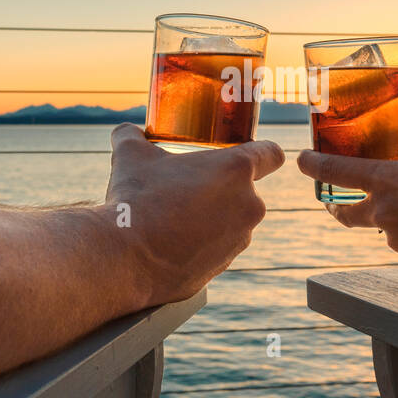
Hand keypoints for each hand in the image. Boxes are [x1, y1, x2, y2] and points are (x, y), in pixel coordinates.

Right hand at [104, 124, 284, 303]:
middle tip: (187, 188)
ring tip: (174, 218)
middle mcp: (249, 204)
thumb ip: (132, 135)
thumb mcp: (130, 155)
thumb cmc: (135, 199)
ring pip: (232, 220)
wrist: (125, 258)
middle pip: (245, 189)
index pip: (272, 154)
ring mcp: (240, 239)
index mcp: (236, 170)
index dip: (263, 152)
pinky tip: (171, 243)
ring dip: (211, 217)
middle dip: (220, 188)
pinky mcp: (225, 265)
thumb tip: (126, 132)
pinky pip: (217, 247)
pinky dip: (201, 244)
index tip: (245, 155)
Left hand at [296, 144, 397, 271]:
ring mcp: (396, 239)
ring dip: (396, 219)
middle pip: (344, 213)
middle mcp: (383, 210)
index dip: (313, 166)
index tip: (301, 161)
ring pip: (384, 227)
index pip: (336, 171)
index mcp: (388, 179)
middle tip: (336, 203)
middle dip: (336, 208)